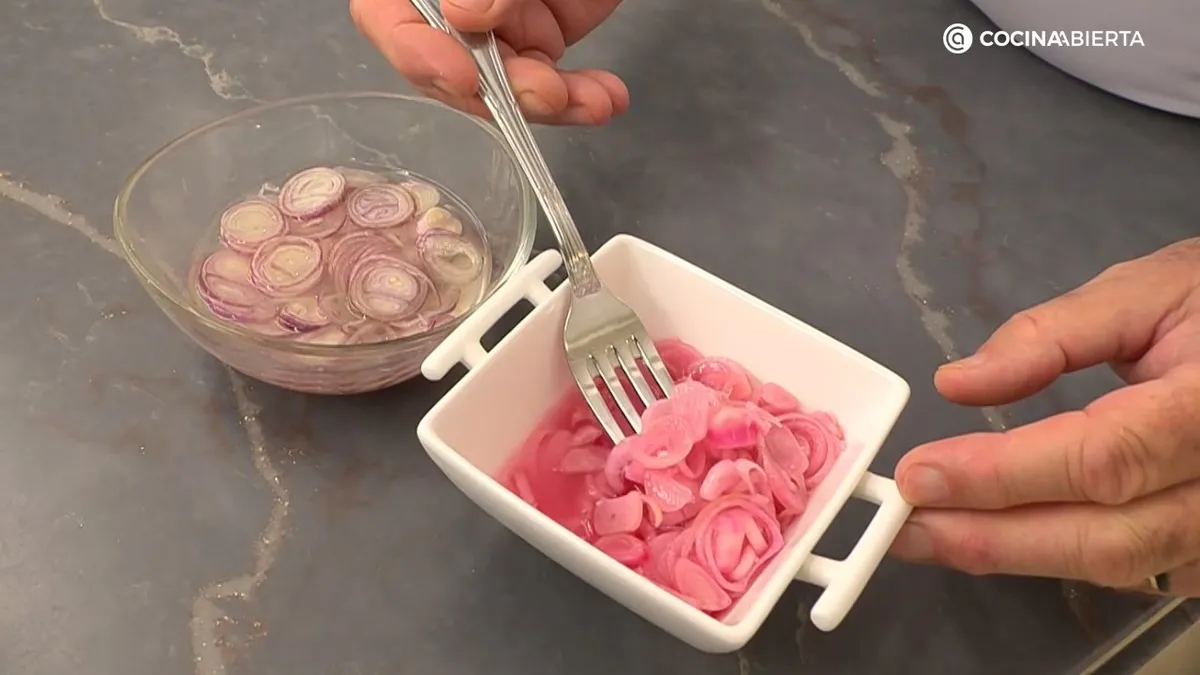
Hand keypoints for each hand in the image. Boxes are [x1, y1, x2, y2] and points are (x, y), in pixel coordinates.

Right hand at [350, 0, 628, 124]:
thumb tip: (466, 14)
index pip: (387, 15)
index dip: (414, 51)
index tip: (459, 76)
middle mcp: (450, 1)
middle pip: (448, 63)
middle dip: (498, 90)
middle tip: (543, 93)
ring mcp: (496, 22)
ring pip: (504, 86)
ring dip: (550, 102)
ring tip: (592, 100)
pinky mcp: (541, 36)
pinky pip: (552, 83)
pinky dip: (581, 97)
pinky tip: (604, 97)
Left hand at [890, 238, 1199, 595]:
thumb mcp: (1147, 290)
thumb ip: (1051, 334)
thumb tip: (958, 383)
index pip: (1100, 457)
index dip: (1003, 475)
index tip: (919, 475)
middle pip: (1104, 535)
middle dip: (990, 537)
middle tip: (902, 526)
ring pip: (1117, 564)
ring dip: (1014, 554)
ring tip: (933, 534)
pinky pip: (1135, 570)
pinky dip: (1058, 556)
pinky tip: (1000, 537)